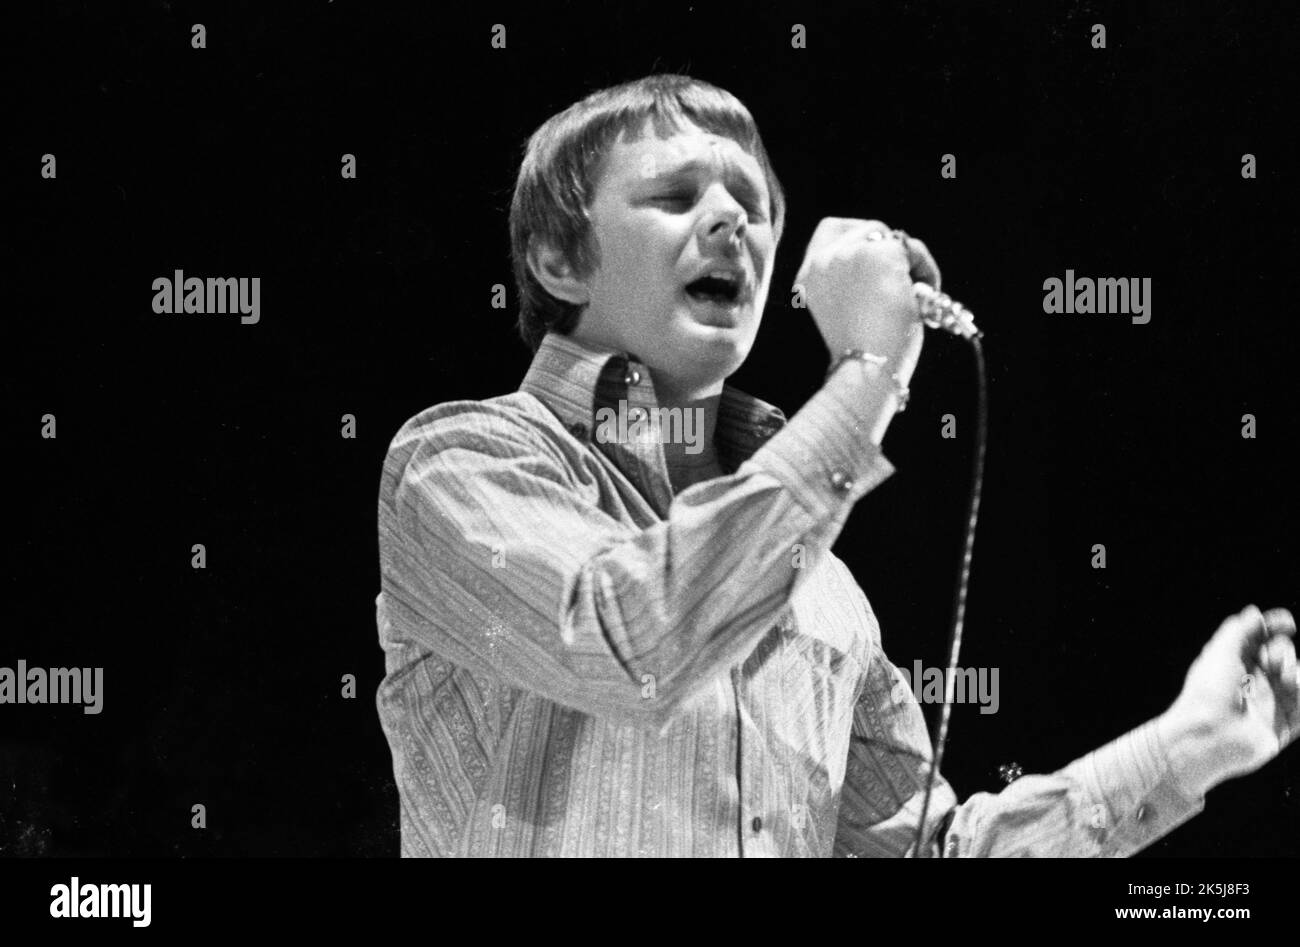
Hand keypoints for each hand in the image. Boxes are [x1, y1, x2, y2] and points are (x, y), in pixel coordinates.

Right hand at [793, 218, 941, 381]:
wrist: (865, 369)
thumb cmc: (860, 355)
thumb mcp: (844, 311)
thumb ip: (853, 281)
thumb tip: (892, 258)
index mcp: (807, 277)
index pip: (830, 230)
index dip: (857, 237)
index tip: (875, 260)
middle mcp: (823, 260)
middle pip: (867, 228)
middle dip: (890, 250)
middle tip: (904, 282)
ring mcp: (851, 254)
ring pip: (891, 237)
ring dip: (909, 262)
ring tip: (914, 296)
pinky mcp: (880, 256)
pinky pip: (913, 248)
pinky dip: (926, 270)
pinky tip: (922, 298)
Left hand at [1158, 605, 1299, 796]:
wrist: (1209, 736)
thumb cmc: (1208, 691)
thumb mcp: (1221, 652)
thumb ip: (1240, 630)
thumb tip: (1255, 611)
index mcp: (1234, 662)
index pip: (1261, 638)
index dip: (1276, 627)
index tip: (1288, 623)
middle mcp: (1253, 680)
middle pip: (1282, 654)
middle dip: (1283, 651)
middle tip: (1274, 661)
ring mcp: (1269, 703)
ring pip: (1297, 678)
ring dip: (1297, 672)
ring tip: (1289, 677)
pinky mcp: (1282, 726)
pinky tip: (1297, 685)